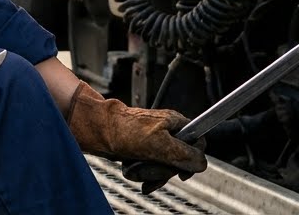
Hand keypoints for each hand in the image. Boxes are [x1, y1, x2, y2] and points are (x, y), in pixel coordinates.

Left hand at [66, 82, 207, 185]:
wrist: (97, 131)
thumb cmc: (125, 130)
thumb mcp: (160, 144)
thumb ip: (184, 154)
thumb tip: (201, 163)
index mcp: (175, 123)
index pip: (198, 142)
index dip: (194, 158)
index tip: (183, 171)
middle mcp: (167, 132)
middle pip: (181, 160)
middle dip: (165, 169)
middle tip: (153, 165)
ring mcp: (155, 143)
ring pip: (165, 167)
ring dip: (151, 173)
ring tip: (136, 166)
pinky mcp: (143, 151)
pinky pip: (151, 169)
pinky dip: (143, 174)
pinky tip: (134, 172)